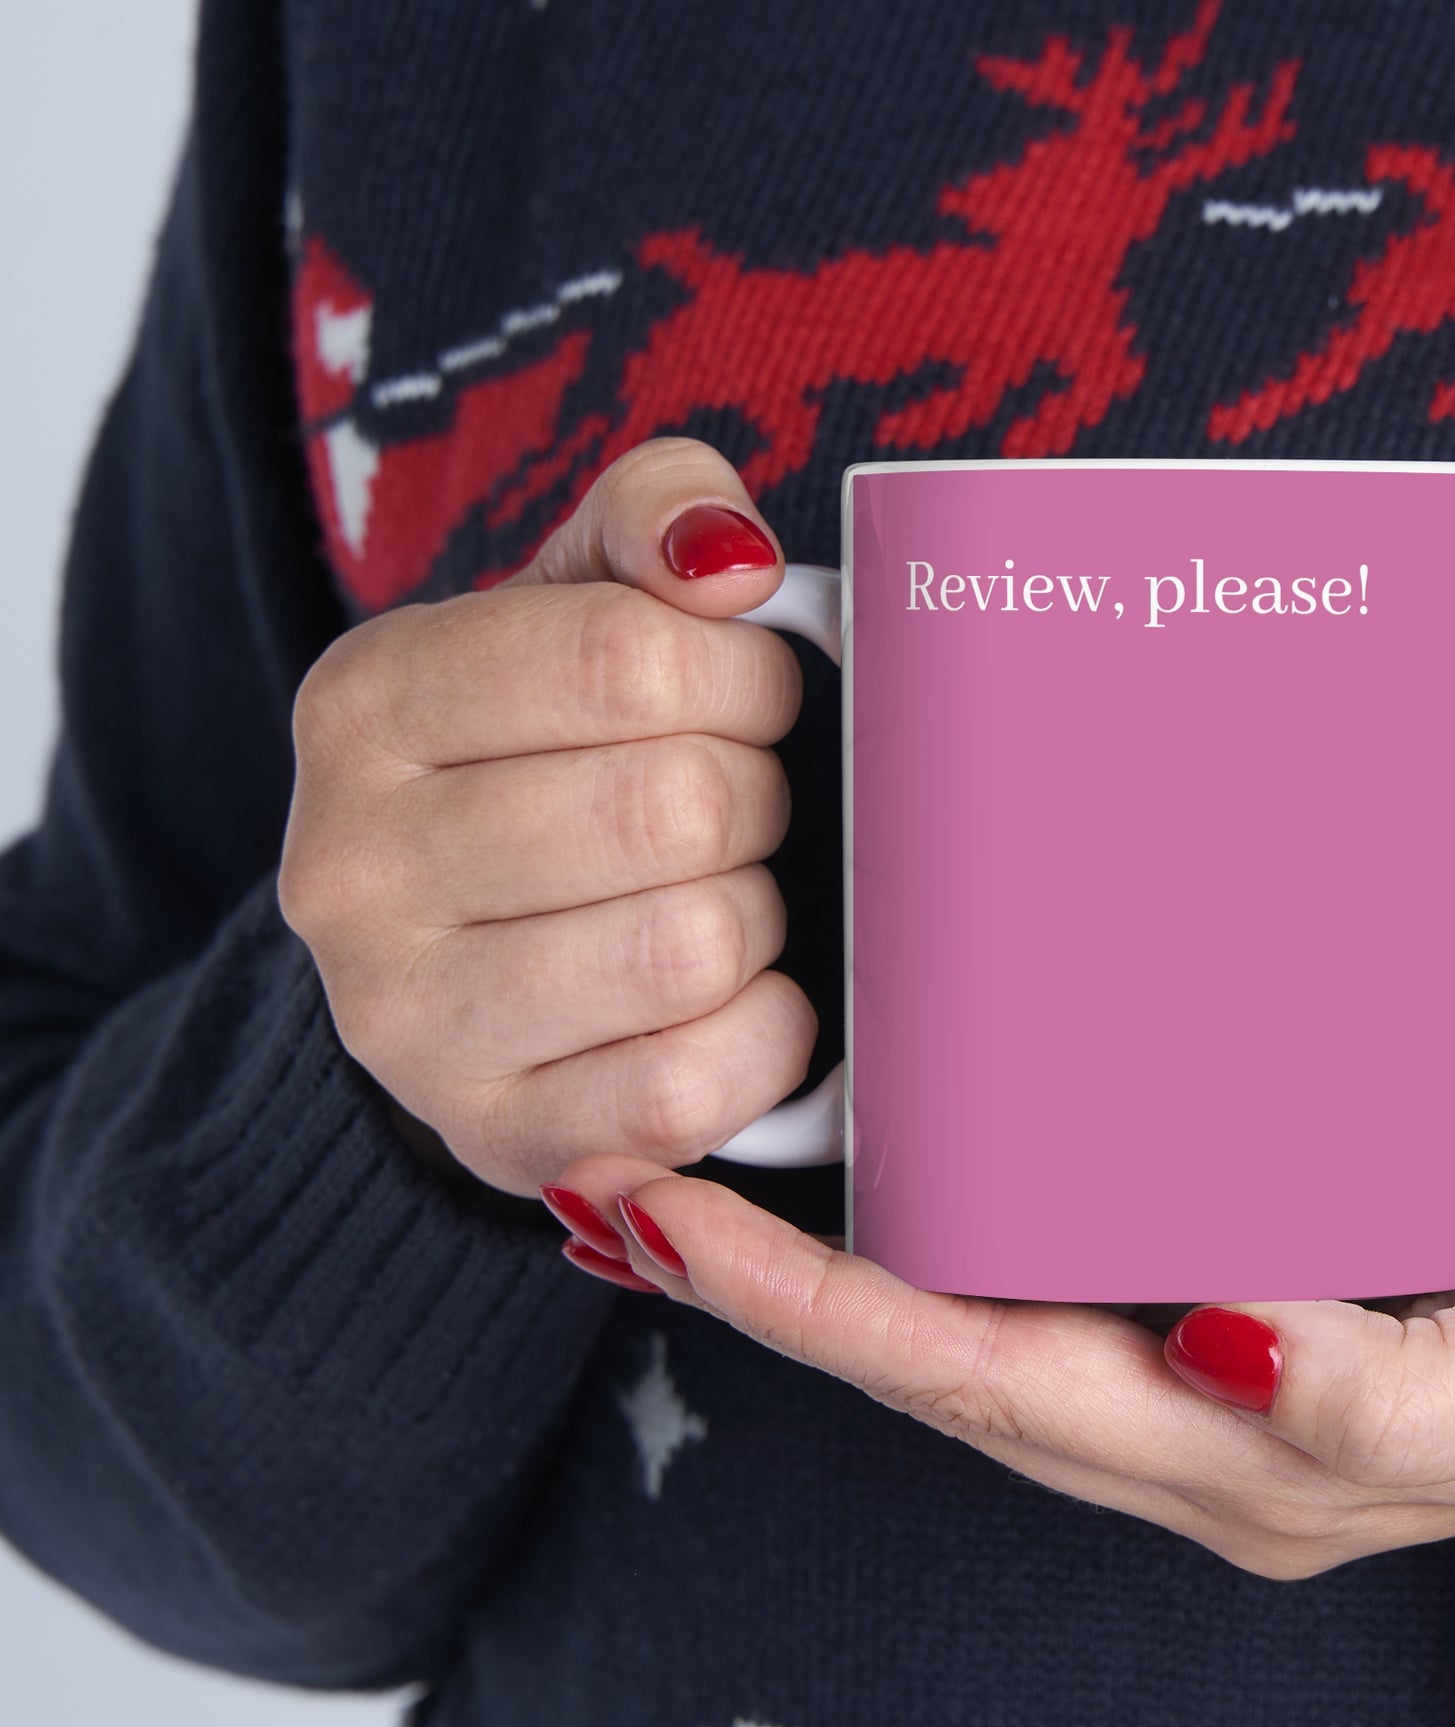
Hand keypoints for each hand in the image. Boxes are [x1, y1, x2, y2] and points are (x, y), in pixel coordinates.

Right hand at [279, 438, 814, 1194]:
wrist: (462, 953)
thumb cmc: (551, 757)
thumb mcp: (578, 601)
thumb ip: (655, 518)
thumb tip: (730, 561)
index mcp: (366, 703)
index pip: (628, 658)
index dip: (743, 678)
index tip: (750, 699)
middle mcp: (351, 868)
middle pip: (673, 808)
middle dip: (754, 800)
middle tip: (737, 809)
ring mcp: (408, 1023)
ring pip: (690, 948)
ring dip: (755, 918)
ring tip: (721, 898)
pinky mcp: (496, 1138)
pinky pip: (691, 1088)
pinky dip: (762, 1037)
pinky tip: (736, 1000)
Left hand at [546, 1113, 1454, 1576]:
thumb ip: (1393, 1396)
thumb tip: (1224, 1344)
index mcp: (1257, 1461)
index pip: (981, 1384)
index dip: (813, 1313)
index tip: (664, 1219)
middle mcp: (1207, 1417)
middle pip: (942, 1355)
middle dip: (772, 1284)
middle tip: (625, 1170)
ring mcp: (1224, 1351)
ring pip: (987, 1307)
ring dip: (842, 1248)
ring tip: (714, 1151)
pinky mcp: (1261, 1265)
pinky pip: (1069, 1250)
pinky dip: (961, 1206)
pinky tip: (915, 1132)